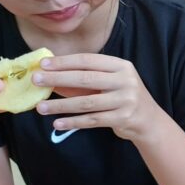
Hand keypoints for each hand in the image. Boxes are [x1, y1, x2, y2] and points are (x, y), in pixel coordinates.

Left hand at [32, 54, 163, 141]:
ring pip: (86, 102)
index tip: (43, 63)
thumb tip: (51, 75)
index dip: (65, 62)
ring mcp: (126, 100)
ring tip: (40, 107)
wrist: (149, 120)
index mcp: (121, 66)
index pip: (88, 60)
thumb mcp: (109, 83)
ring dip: (61, 105)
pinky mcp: (123, 118)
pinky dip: (73, 122)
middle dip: (58, 79)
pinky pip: (92, 120)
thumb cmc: (122, 97)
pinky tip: (57, 124)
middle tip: (36, 80)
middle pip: (86, 78)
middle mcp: (125, 80)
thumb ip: (84, 79)